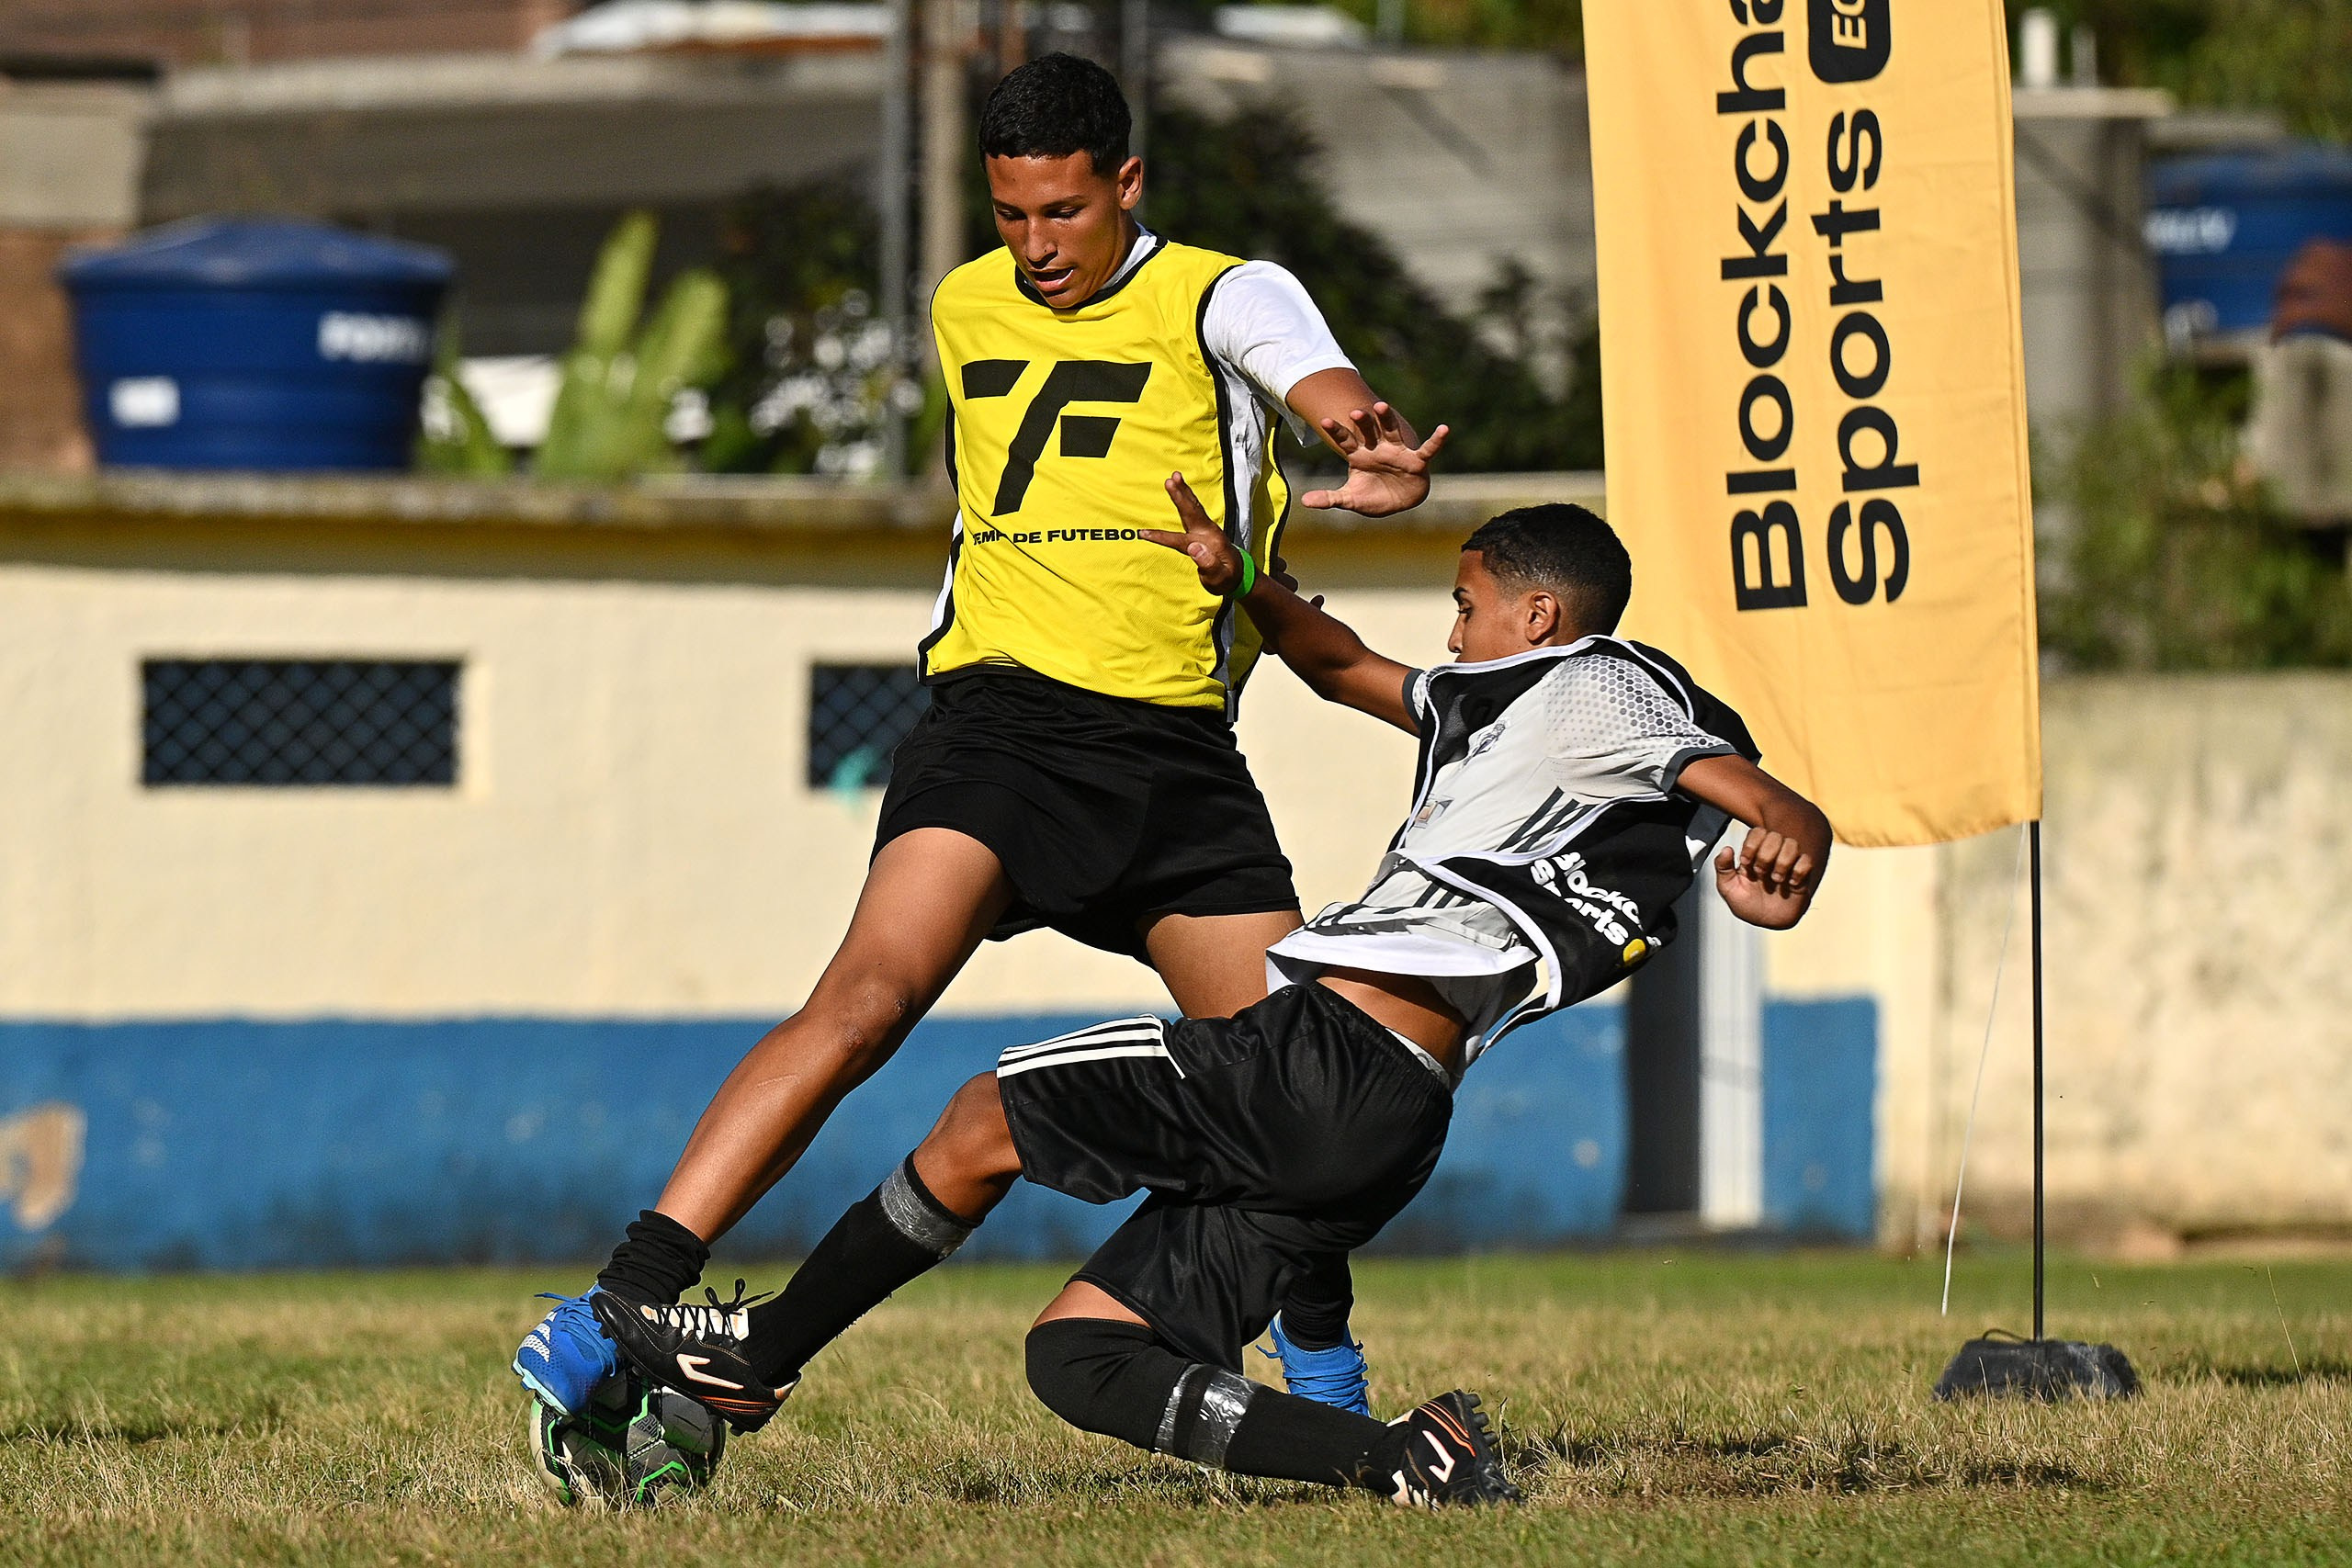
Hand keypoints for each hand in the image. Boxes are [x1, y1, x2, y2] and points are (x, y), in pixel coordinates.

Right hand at [1139, 473, 1245, 592]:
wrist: (1238, 574)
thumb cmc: (1227, 579)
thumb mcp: (1219, 578)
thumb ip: (1208, 564)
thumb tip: (1193, 549)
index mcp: (1208, 544)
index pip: (1179, 540)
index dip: (1160, 537)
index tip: (1143, 533)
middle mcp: (1208, 532)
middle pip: (1191, 512)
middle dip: (1180, 495)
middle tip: (1171, 479)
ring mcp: (1207, 528)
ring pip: (1194, 507)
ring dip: (1184, 491)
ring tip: (1175, 476)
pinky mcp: (1205, 528)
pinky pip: (1194, 509)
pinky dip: (1187, 497)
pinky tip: (1182, 488)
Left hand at [1301, 402, 1450, 516]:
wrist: (1400, 501)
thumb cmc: (1374, 496)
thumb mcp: (1350, 499)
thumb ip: (1330, 498)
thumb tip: (1304, 501)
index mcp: (1359, 455)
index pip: (1345, 440)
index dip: (1336, 431)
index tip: (1324, 420)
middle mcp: (1378, 448)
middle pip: (1368, 431)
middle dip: (1362, 422)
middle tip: (1355, 412)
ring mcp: (1397, 452)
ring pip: (1392, 431)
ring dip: (1388, 419)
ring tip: (1382, 406)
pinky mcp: (1416, 460)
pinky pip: (1427, 449)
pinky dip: (1436, 440)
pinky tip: (1444, 429)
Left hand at [1713, 827, 1815, 930]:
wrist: (1767, 923)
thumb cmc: (1748, 905)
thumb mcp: (1728, 889)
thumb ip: (1723, 868)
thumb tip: (1726, 849)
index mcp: (1754, 854)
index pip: (1757, 833)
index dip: (1751, 845)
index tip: (1746, 863)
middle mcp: (1772, 855)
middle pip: (1774, 835)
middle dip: (1765, 855)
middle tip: (1760, 873)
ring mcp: (1788, 863)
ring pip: (1792, 844)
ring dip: (1782, 862)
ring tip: (1776, 880)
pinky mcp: (1802, 875)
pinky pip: (1807, 861)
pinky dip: (1798, 871)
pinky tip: (1791, 883)